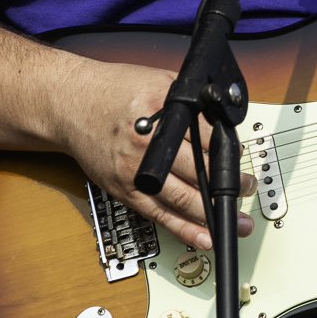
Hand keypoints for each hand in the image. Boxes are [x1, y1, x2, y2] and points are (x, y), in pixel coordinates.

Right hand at [54, 60, 254, 252]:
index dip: (229, 150)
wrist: (69, 105)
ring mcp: (135, 170)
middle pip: (199, 170)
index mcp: (160, 111)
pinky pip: (159, 216)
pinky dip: (184, 229)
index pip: (208, 136)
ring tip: (237, 221)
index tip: (240, 158)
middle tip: (247, 188)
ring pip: (183, 199)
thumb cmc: (113, 91)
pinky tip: (204, 237)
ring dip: (214, 212)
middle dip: (229, 184)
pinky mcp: (125, 190)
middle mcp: (148, 143)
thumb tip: (223, 122)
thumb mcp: (159, 80)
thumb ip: (191, 100)